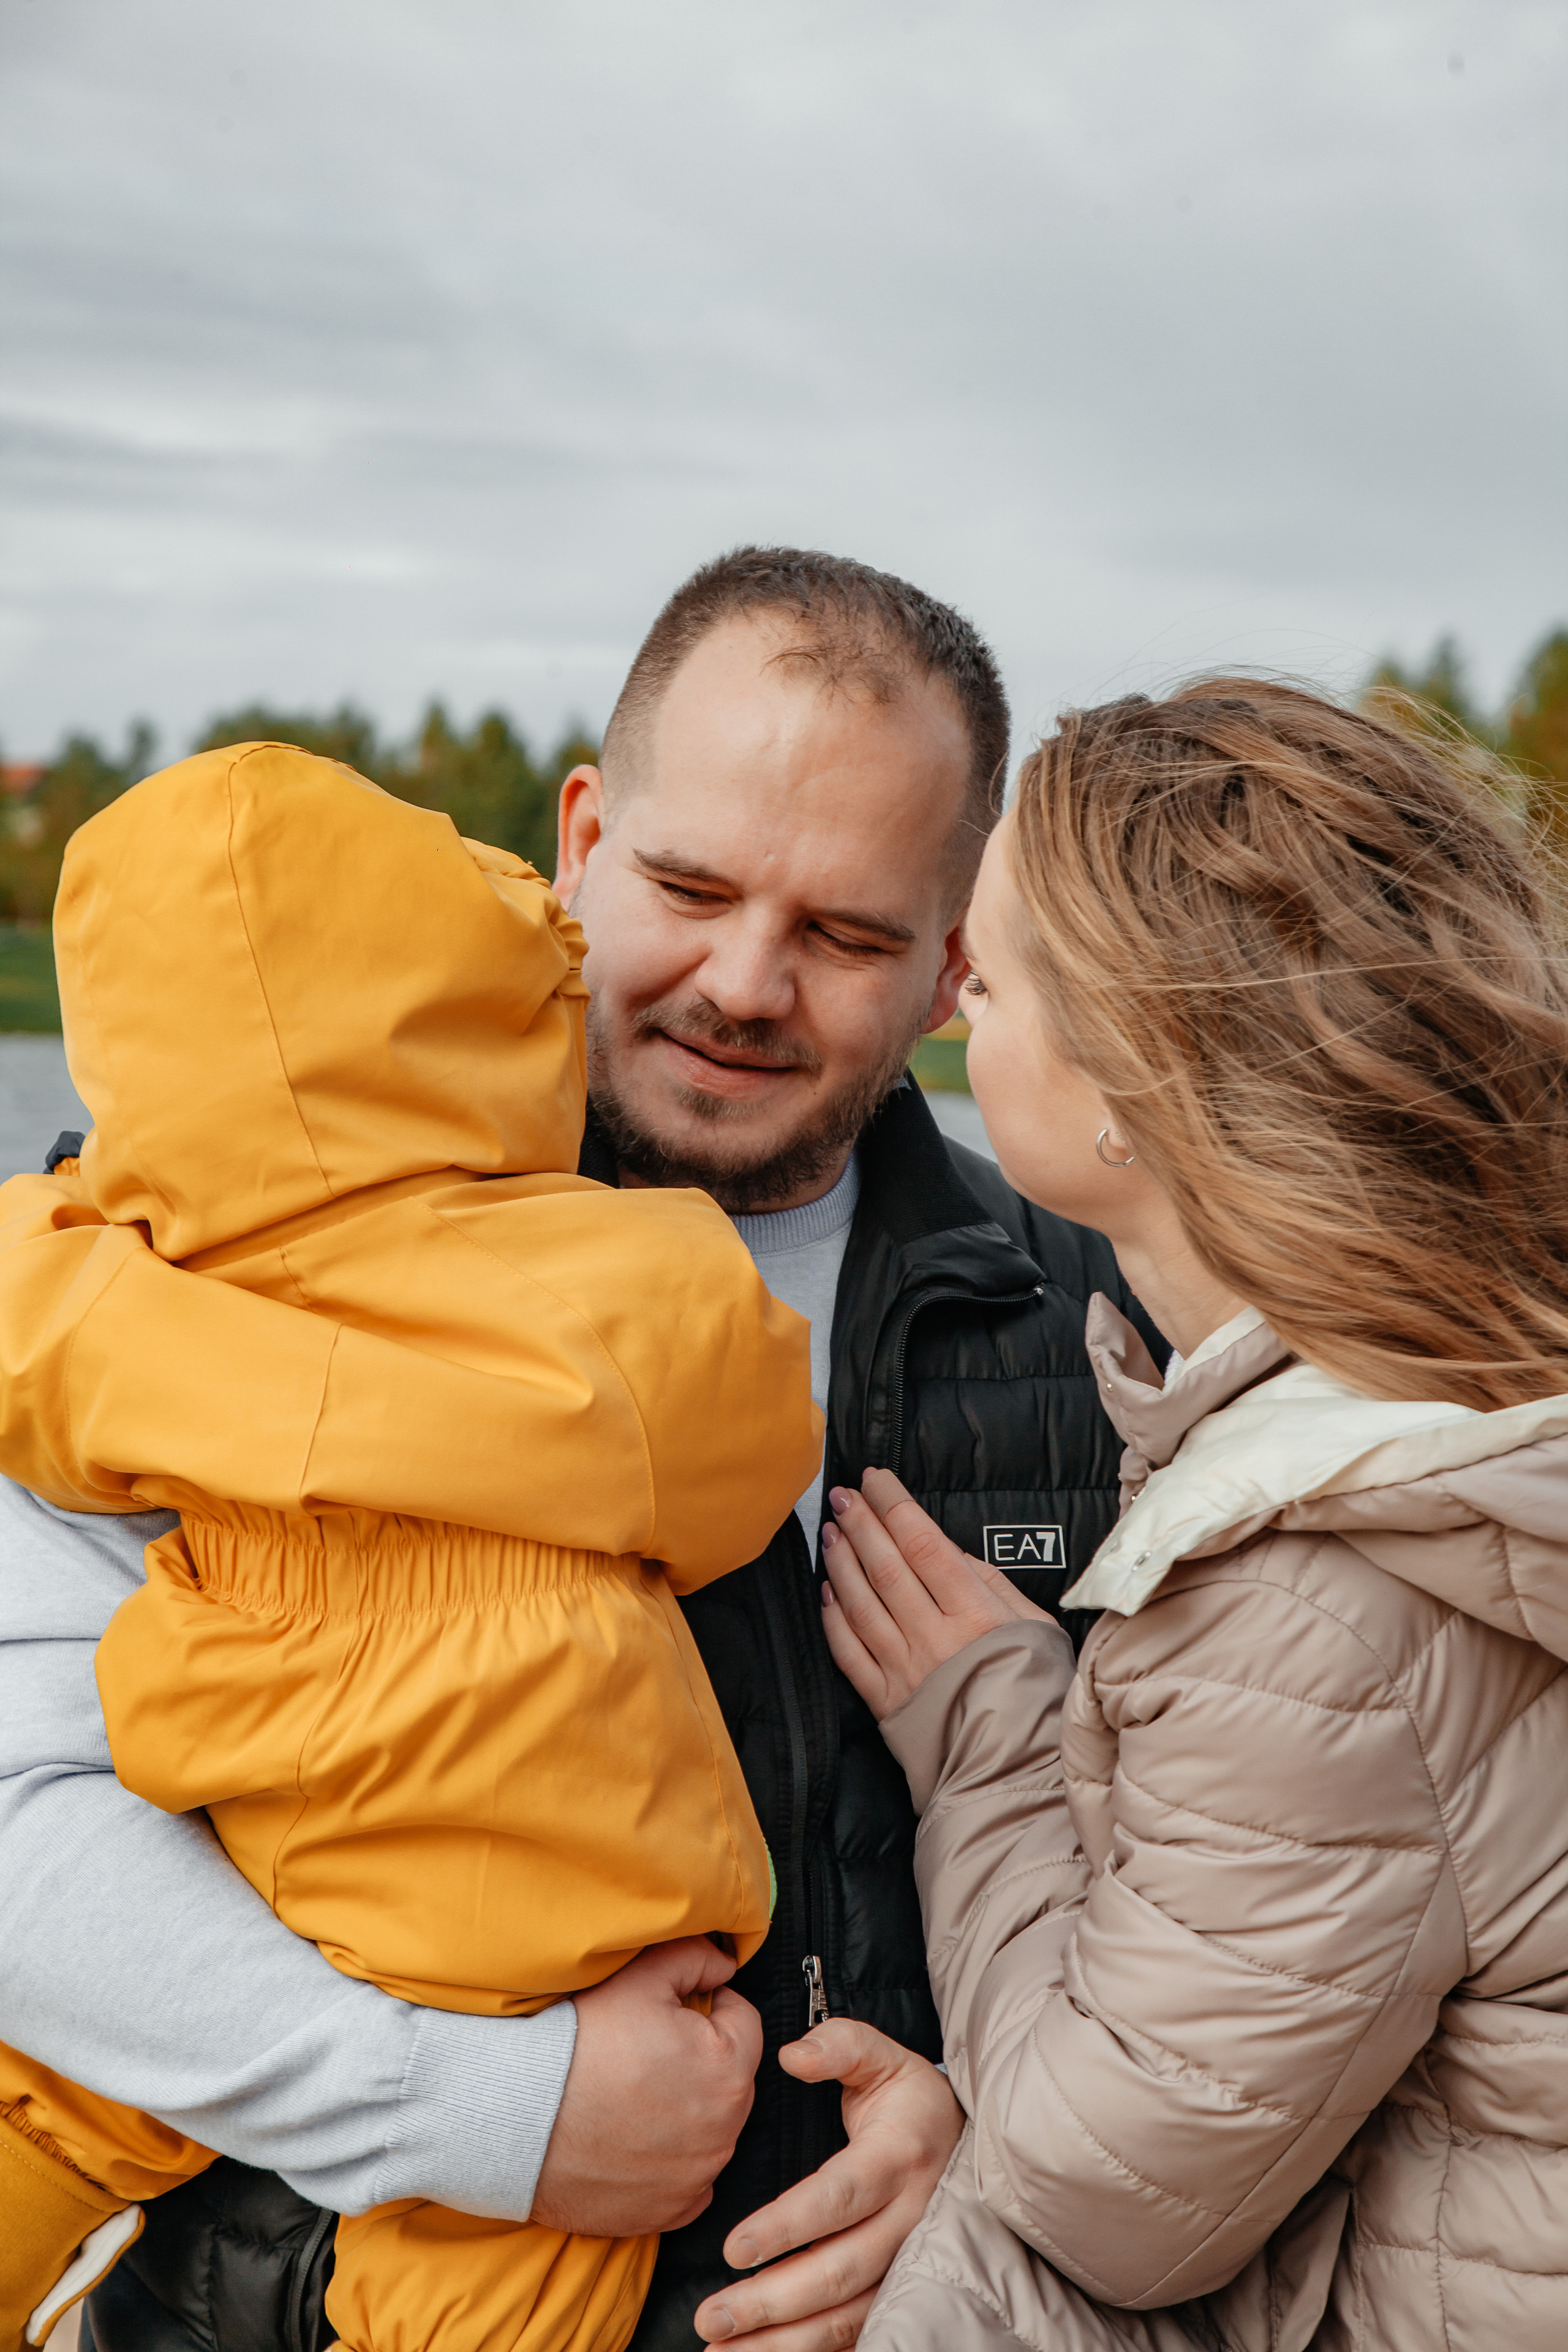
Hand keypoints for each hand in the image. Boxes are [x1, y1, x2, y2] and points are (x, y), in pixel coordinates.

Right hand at [531, 1938, 761, 2234]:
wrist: (517, 2114)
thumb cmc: (578, 2043)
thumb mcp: (641, 1975)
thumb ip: (696, 1958)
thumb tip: (725, 1966)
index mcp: (727, 2069)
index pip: (743, 2022)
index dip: (707, 2007)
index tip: (669, 2013)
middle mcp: (723, 2131)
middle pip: (729, 2079)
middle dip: (700, 2061)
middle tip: (644, 2053)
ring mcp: (696, 2177)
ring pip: (710, 2130)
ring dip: (685, 2112)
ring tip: (630, 2096)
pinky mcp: (666, 2212)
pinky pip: (687, 2181)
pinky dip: (669, 2162)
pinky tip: (630, 2141)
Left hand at [693, 2020, 962, 2348]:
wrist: (967, 2141)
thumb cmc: (910, 2100)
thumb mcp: (883, 2057)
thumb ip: (839, 2046)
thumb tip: (792, 2055)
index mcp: (898, 2157)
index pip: (839, 2198)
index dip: (787, 2226)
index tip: (734, 2247)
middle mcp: (908, 2219)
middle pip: (838, 2271)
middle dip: (771, 2301)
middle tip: (712, 2316)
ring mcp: (907, 2263)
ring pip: (847, 2315)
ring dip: (783, 2342)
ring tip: (721, 2351)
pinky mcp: (901, 2289)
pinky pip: (857, 2331)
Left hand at [820, 1467, 1051, 1719]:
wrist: (1019, 1771)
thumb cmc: (1035, 1694)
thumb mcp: (1035, 1628)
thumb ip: (992, 1585)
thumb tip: (952, 1552)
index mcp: (975, 1615)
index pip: (924, 1545)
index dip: (895, 1506)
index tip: (877, 1479)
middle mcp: (933, 1638)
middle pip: (886, 1567)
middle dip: (861, 1523)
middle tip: (844, 1494)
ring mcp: (904, 1670)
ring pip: (861, 1604)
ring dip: (841, 1562)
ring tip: (832, 1531)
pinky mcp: (885, 1701)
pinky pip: (849, 1653)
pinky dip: (834, 1619)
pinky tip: (826, 1592)